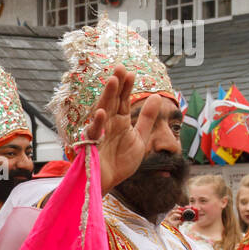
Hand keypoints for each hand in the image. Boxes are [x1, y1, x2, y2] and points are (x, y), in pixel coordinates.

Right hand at [81, 68, 161, 194]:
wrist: (107, 182)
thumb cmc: (120, 162)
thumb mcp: (140, 138)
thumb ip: (148, 118)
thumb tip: (156, 96)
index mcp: (120, 121)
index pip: (124, 100)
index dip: (127, 87)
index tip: (131, 72)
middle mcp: (109, 124)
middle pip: (113, 101)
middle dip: (116, 85)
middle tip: (120, 67)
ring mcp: (100, 133)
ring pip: (103, 111)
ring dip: (107, 96)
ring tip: (112, 81)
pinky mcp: (92, 145)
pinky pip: (94, 133)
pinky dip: (98, 123)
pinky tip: (102, 112)